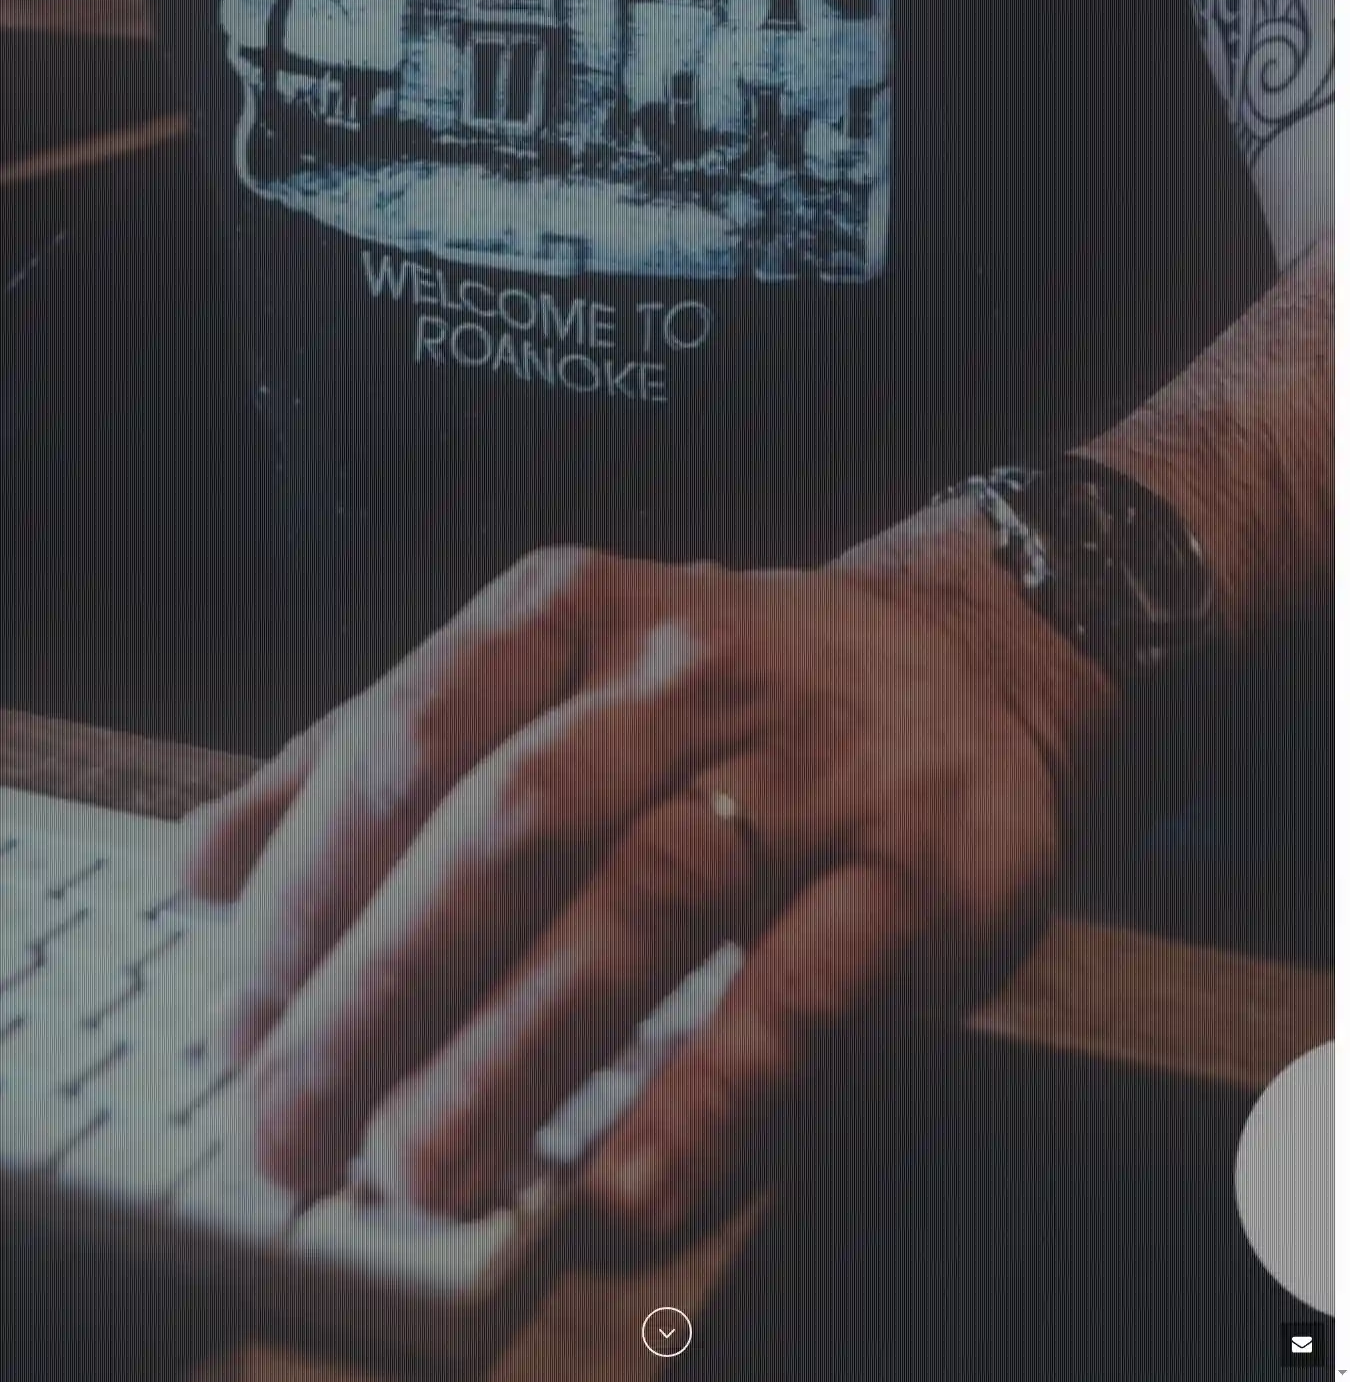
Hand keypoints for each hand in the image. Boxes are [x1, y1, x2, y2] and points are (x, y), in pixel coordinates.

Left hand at [180, 519, 1111, 1242]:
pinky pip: (799, 996)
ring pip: (646, 898)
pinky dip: (703, 1100)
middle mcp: (682, 673)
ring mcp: (807, 770)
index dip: (309, 885)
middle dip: (384, 984)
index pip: (409, 736)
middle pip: (512, 824)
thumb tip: (200, 864)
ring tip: (419, 1167)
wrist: (978, 655)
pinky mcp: (916, 877)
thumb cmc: (722, 691)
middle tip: (293, 1124)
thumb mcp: (548, 669)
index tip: (237, 1020)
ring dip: (519, 1046)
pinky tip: (617, 1188)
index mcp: (568, 616)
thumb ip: (376, 755)